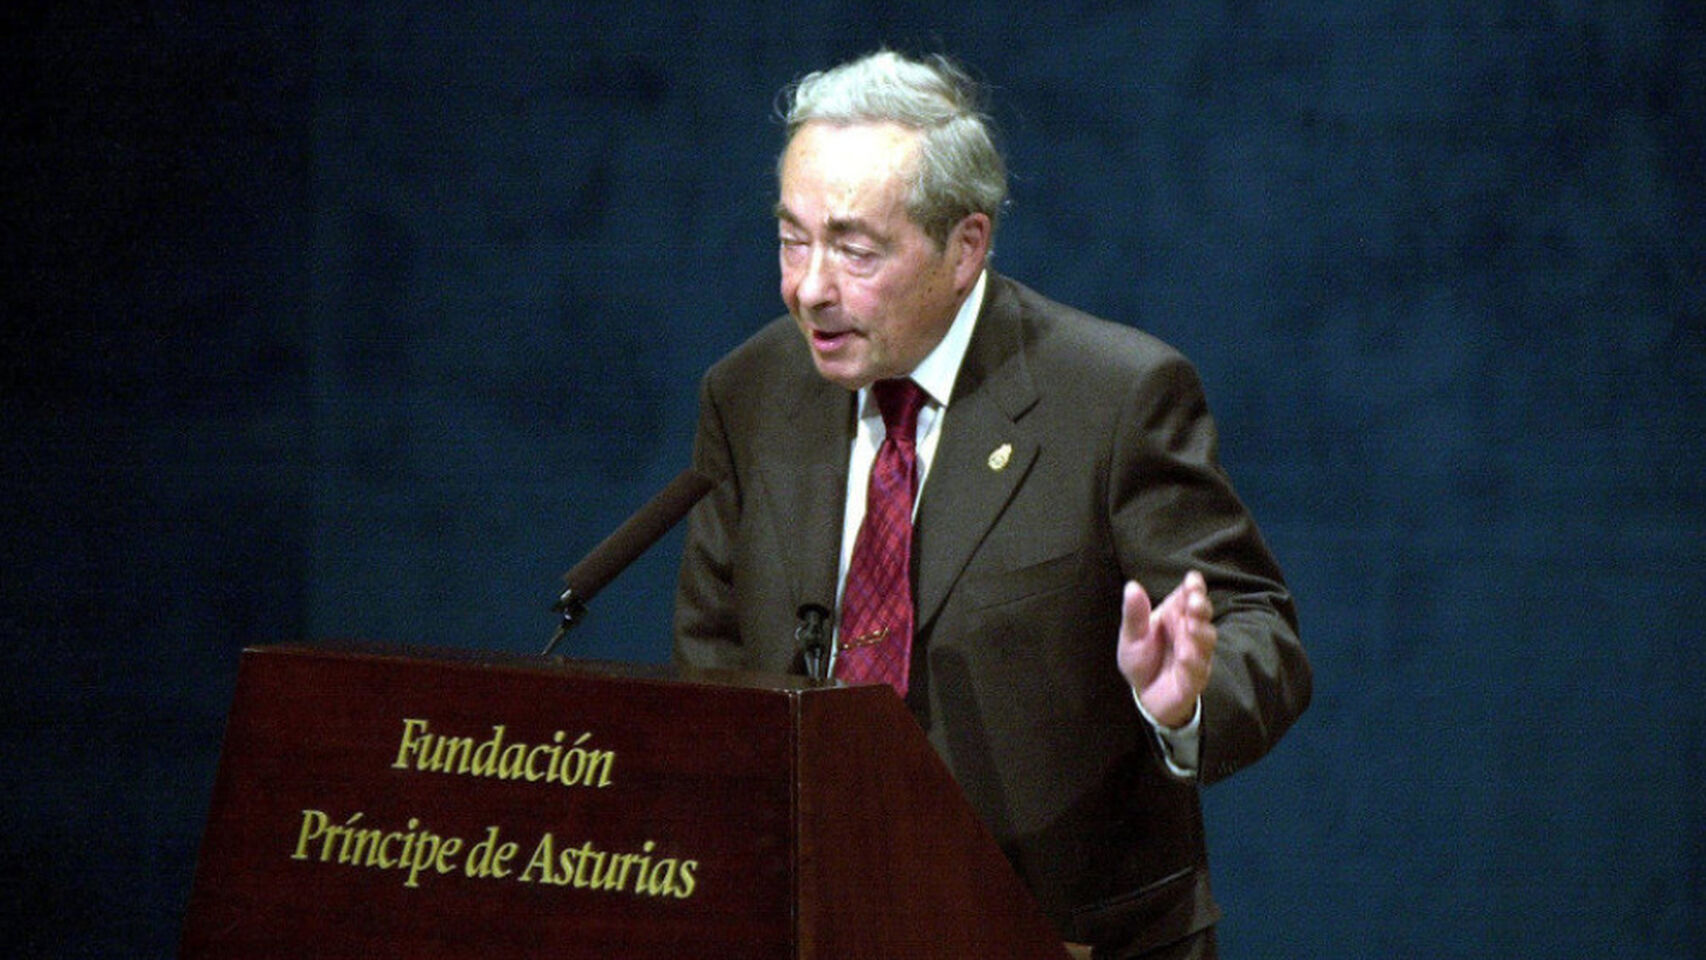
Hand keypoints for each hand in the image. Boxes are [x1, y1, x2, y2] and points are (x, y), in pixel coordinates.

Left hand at [1117, 571, 1215, 728]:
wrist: (1145, 695)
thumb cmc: (1142, 659)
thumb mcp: (1131, 636)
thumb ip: (1134, 614)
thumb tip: (1132, 586)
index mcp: (1176, 615)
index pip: (1189, 596)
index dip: (1194, 588)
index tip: (1193, 580)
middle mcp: (1190, 632)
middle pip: (1202, 615)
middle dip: (1200, 607)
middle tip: (1194, 601)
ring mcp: (1196, 655)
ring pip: (1205, 642)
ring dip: (1200, 633)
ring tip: (1192, 626)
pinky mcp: (1194, 679)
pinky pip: (1197, 671)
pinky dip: (1193, 663)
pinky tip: (1186, 657)